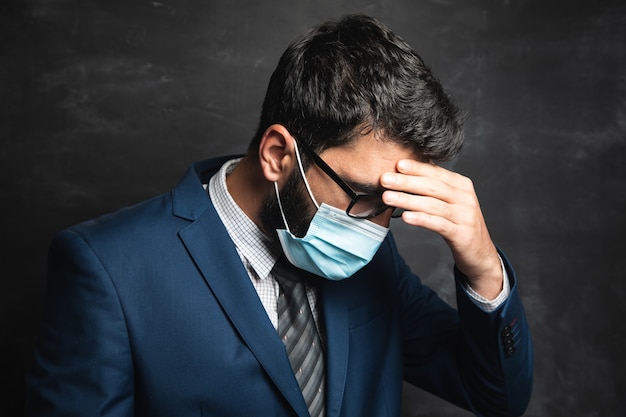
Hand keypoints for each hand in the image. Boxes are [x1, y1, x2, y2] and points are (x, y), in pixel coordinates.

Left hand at [380, 159, 502, 298]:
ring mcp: (465, 216)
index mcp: (461, 185)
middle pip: (432, 187)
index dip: (416, 168)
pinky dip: (421, 219)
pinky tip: (405, 217)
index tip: (397, 163)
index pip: (436, 173)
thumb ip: (434, 189)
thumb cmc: (459, 224)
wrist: (480, 253)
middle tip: (384, 179)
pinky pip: (439, 224)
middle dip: (406, 182)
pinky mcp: (462, 234)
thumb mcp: (450, 202)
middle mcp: (465, 197)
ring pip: (432, 205)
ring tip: (387, 197)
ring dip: (408, 200)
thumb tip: (405, 174)